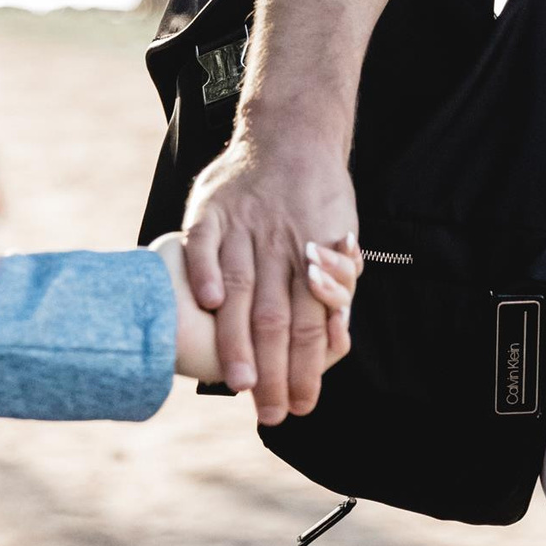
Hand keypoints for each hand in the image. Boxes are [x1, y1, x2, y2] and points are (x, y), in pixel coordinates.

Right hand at [179, 132, 358, 423]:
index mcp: (313, 258)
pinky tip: (207, 303)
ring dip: (236, 337)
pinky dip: (204, 270)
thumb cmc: (317, 195)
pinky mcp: (211, 207)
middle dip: (272, 370)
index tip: (301, 406)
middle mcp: (279, 246)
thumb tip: (336, 333)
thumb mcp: (340, 236)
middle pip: (275, 317)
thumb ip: (334, 284)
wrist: (292, 132)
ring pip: (239, 287)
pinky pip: (204, 240)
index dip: (307, 368)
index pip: (311, 324)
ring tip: (238, 380)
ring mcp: (242, 225)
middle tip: (269, 412)